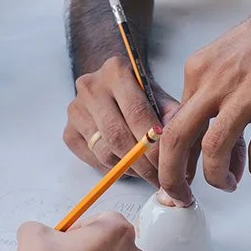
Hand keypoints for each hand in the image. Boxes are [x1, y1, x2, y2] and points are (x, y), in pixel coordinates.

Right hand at [65, 56, 181, 186]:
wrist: (111, 86)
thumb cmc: (140, 95)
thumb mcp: (161, 98)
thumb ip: (174, 118)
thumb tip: (183, 150)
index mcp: (117, 70)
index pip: (137, 114)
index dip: (154, 145)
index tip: (169, 166)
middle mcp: (91, 86)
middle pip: (117, 136)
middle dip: (143, 164)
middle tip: (160, 179)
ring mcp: (75, 109)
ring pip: (104, 151)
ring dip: (129, 169)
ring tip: (146, 172)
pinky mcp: (68, 131)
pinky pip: (92, 160)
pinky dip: (112, 169)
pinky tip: (127, 167)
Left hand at [158, 0, 250, 204]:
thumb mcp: (229, 60)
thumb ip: (216, 100)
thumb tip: (214, 147)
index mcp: (200, 70)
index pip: (171, 123)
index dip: (172, 159)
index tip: (179, 178)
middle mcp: (217, 79)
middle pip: (178, 138)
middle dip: (174, 177)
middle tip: (183, 197)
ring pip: (214, 147)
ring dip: (218, 176)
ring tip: (230, 184)